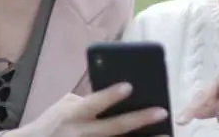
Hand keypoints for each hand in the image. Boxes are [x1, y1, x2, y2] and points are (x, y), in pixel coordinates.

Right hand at [7, 82, 168, 136]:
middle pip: (114, 127)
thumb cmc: (53, 124)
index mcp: (72, 115)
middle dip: (139, 119)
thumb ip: (87, 101)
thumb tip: (116, 96)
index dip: (110, 95)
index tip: (129, 86)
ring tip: (165, 134)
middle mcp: (81, 133)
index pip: (93, 104)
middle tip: (162, 111)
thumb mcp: (64, 107)